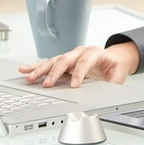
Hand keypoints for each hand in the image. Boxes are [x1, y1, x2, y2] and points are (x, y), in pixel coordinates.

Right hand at [18, 41, 140, 87]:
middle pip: (65, 60)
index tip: (74, 86)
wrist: (113, 58)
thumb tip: (109, 92)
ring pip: (53, 61)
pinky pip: (48, 63)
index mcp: (95, 52)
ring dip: (41, 70)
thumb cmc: (114, 66)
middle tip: (48, 84)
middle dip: (55, 72)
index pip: (85, 61)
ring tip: (30, 77)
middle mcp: (80, 51)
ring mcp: (70, 55)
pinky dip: (36, 67)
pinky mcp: (63, 61)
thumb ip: (114, 82)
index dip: (80, 73)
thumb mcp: (118, 74)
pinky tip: (25, 69)